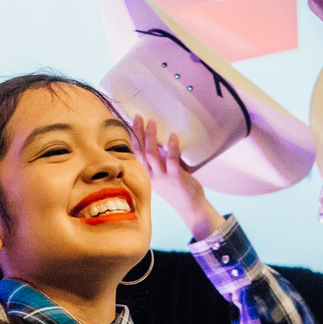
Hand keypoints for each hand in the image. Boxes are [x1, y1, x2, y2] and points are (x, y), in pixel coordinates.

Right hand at [132, 115, 223, 240]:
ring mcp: (162, 176)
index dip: (134, 138)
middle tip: (138, 116)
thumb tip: (168, 141)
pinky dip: (172, 147)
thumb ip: (164, 160)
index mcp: (149, 172)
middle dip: (138, 133)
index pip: (137, 153)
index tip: (132, 123)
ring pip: (151, 154)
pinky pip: (171, 160)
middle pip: (140, 151)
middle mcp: (152, 174)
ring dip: (150, 137)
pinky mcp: (175, 177)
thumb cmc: (180, 189)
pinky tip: (174, 135)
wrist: (190, 207)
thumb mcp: (166, 174)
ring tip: (152, 122)